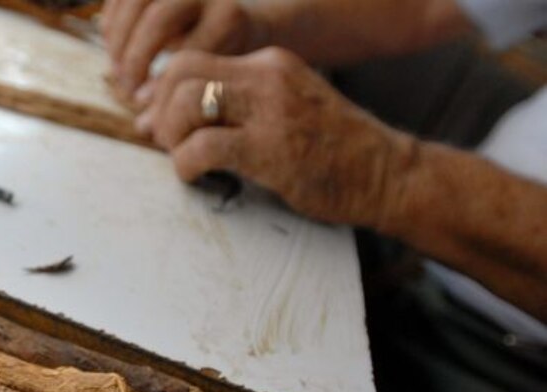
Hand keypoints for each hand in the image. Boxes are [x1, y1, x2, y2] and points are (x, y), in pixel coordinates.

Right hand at [101, 0, 261, 98]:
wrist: (236, 21)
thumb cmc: (223, 63)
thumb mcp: (213, 81)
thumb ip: (182, 100)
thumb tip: (144, 126)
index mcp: (228, 19)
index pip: (185, 50)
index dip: (158, 80)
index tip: (143, 100)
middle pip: (158, 18)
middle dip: (135, 57)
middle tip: (126, 87)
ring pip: (135, 1)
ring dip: (118, 40)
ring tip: (116, 70)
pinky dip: (111, 24)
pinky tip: (114, 51)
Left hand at [139, 48, 417, 228]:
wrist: (385, 173)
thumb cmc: (331, 149)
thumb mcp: (286, 106)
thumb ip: (238, 105)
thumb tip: (172, 118)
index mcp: (268, 63)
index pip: (191, 59)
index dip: (164, 91)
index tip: (164, 122)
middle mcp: (267, 76)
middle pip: (180, 72)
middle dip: (161, 109)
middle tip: (168, 141)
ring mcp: (270, 111)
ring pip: (187, 102)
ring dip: (172, 136)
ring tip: (184, 158)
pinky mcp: (271, 149)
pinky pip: (204, 147)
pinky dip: (186, 164)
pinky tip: (196, 176)